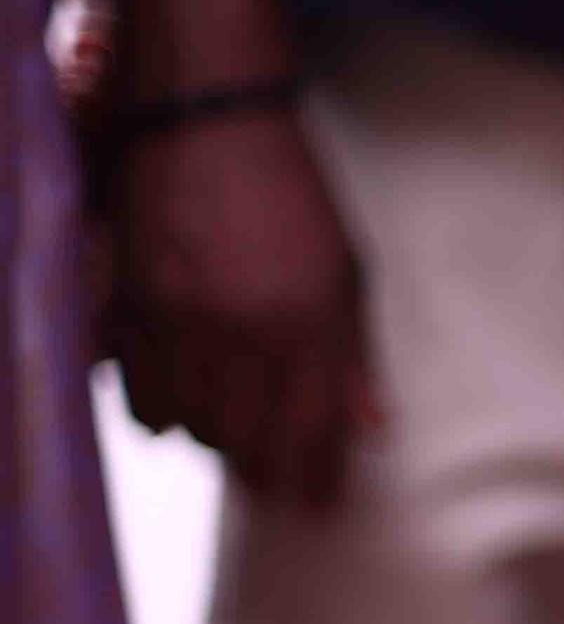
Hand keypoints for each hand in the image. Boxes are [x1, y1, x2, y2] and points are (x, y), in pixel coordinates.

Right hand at [104, 104, 378, 506]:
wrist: (206, 120)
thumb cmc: (291, 195)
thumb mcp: (348, 269)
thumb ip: (356, 355)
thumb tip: (374, 431)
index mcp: (309, 321)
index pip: (316, 431)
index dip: (317, 478)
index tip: (320, 503)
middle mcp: (245, 329)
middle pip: (248, 441)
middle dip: (264, 473)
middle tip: (272, 484)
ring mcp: (180, 318)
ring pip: (190, 425)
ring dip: (212, 446)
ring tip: (230, 446)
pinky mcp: (129, 303)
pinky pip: (136, 393)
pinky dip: (158, 416)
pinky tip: (177, 416)